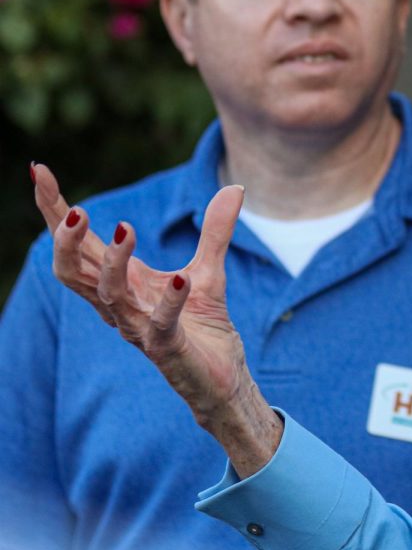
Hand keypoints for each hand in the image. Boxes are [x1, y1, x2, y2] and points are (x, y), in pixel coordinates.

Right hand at [31, 164, 279, 475]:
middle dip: (66, 239)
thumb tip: (234, 187)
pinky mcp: (167, 348)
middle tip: (75, 209)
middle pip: (73, 269)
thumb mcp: (208, 269)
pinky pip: (160, 324)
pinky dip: (169, 302)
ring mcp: (139, 327)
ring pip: (107, 295)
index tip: (40, 171)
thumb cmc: (201, 326)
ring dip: (114, 262)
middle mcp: (119, 304)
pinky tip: (178, 279)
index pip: (78, 243)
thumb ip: (215, 230)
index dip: (54, 210)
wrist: (222, 378)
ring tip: (127, 229)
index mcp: (120, 281)